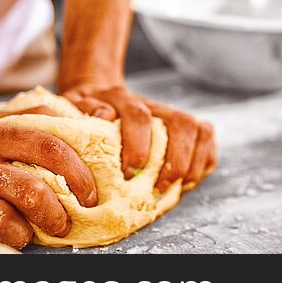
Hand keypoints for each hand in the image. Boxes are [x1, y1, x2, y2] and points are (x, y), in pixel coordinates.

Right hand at [0, 107, 97, 248]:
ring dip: (23, 234)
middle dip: (55, 214)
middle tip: (63, 225)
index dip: (77, 174)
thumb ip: (30, 118)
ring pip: (1, 219)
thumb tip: (77, 118)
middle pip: (29, 190)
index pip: (48, 148)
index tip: (90, 195)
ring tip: (26, 235)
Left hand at [62, 83, 216, 190]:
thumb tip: (105, 114)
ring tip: (178, 188)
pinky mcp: (186, 128)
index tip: (127, 172)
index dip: (137, 145)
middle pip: (182, 122)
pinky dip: (204, 162)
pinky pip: (208, 140)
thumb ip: (84, 108)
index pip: (139, 116)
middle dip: (175, 160)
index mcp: (124, 99)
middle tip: (159, 188)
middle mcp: (155, 105)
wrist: (101, 94)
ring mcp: (173, 115)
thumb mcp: (73, 106)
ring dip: (194, 163)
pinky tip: (187, 181)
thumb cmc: (85, 110)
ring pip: (201, 130)